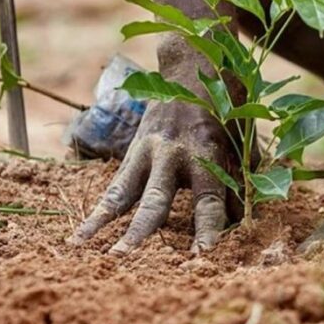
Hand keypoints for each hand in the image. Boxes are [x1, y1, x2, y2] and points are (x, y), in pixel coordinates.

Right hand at [71, 96, 236, 255]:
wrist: (193, 65)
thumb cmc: (226, 106)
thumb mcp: (242, 139)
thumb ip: (241, 179)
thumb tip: (242, 220)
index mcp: (206, 153)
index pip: (208, 200)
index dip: (206, 229)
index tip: (201, 256)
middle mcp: (172, 154)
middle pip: (155, 200)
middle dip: (141, 231)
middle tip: (127, 259)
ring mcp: (148, 153)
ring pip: (124, 195)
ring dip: (107, 224)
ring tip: (90, 250)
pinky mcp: (133, 154)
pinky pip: (115, 187)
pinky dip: (99, 212)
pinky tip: (80, 236)